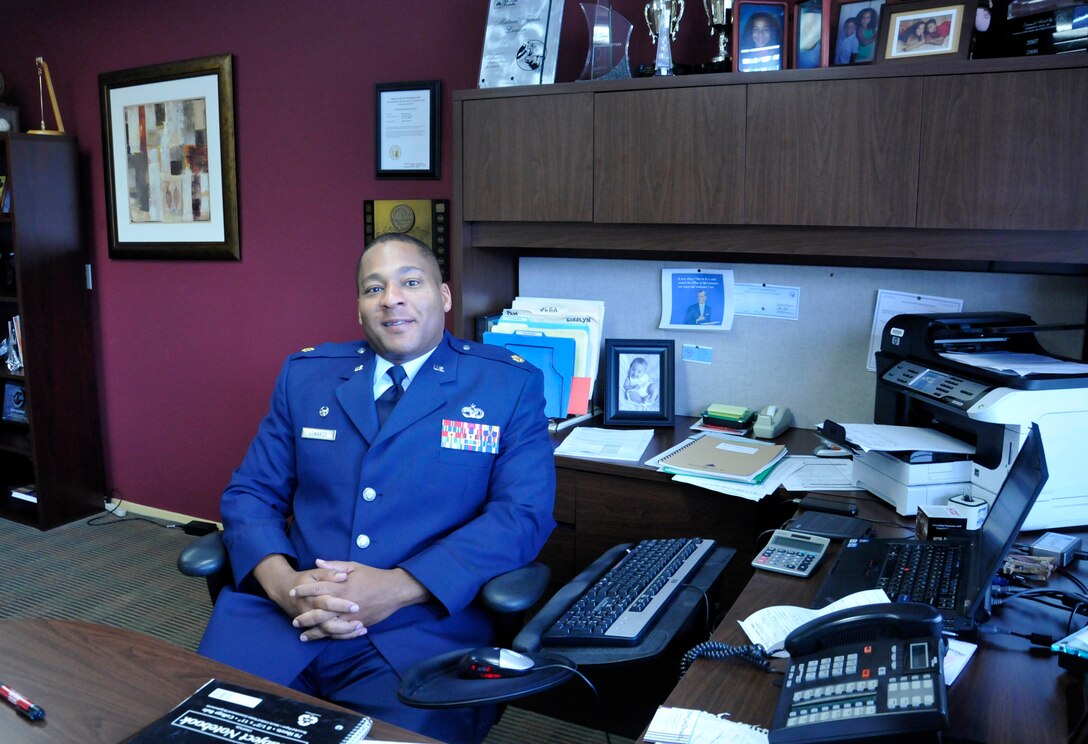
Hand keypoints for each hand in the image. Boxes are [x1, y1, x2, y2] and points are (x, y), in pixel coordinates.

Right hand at [252, 555, 364, 640]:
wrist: (284, 591)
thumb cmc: (305, 580)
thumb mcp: (315, 573)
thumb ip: (329, 572)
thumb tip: (343, 576)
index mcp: (312, 596)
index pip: (326, 602)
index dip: (341, 605)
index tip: (356, 606)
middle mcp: (310, 611)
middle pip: (326, 622)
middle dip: (344, 624)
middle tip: (360, 623)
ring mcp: (310, 621)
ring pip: (327, 631)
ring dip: (344, 632)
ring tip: (361, 628)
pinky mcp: (313, 627)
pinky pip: (327, 635)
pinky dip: (342, 636)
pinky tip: (357, 633)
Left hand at [289, 560, 430, 641]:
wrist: (394, 590)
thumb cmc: (373, 576)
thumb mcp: (354, 566)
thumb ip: (335, 566)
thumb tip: (317, 562)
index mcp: (342, 586)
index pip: (317, 588)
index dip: (303, 590)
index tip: (292, 593)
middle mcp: (344, 603)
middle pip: (319, 612)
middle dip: (305, 617)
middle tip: (294, 621)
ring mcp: (351, 616)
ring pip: (328, 627)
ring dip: (314, 632)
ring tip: (303, 636)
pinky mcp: (358, 624)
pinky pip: (341, 633)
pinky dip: (330, 637)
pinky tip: (323, 639)